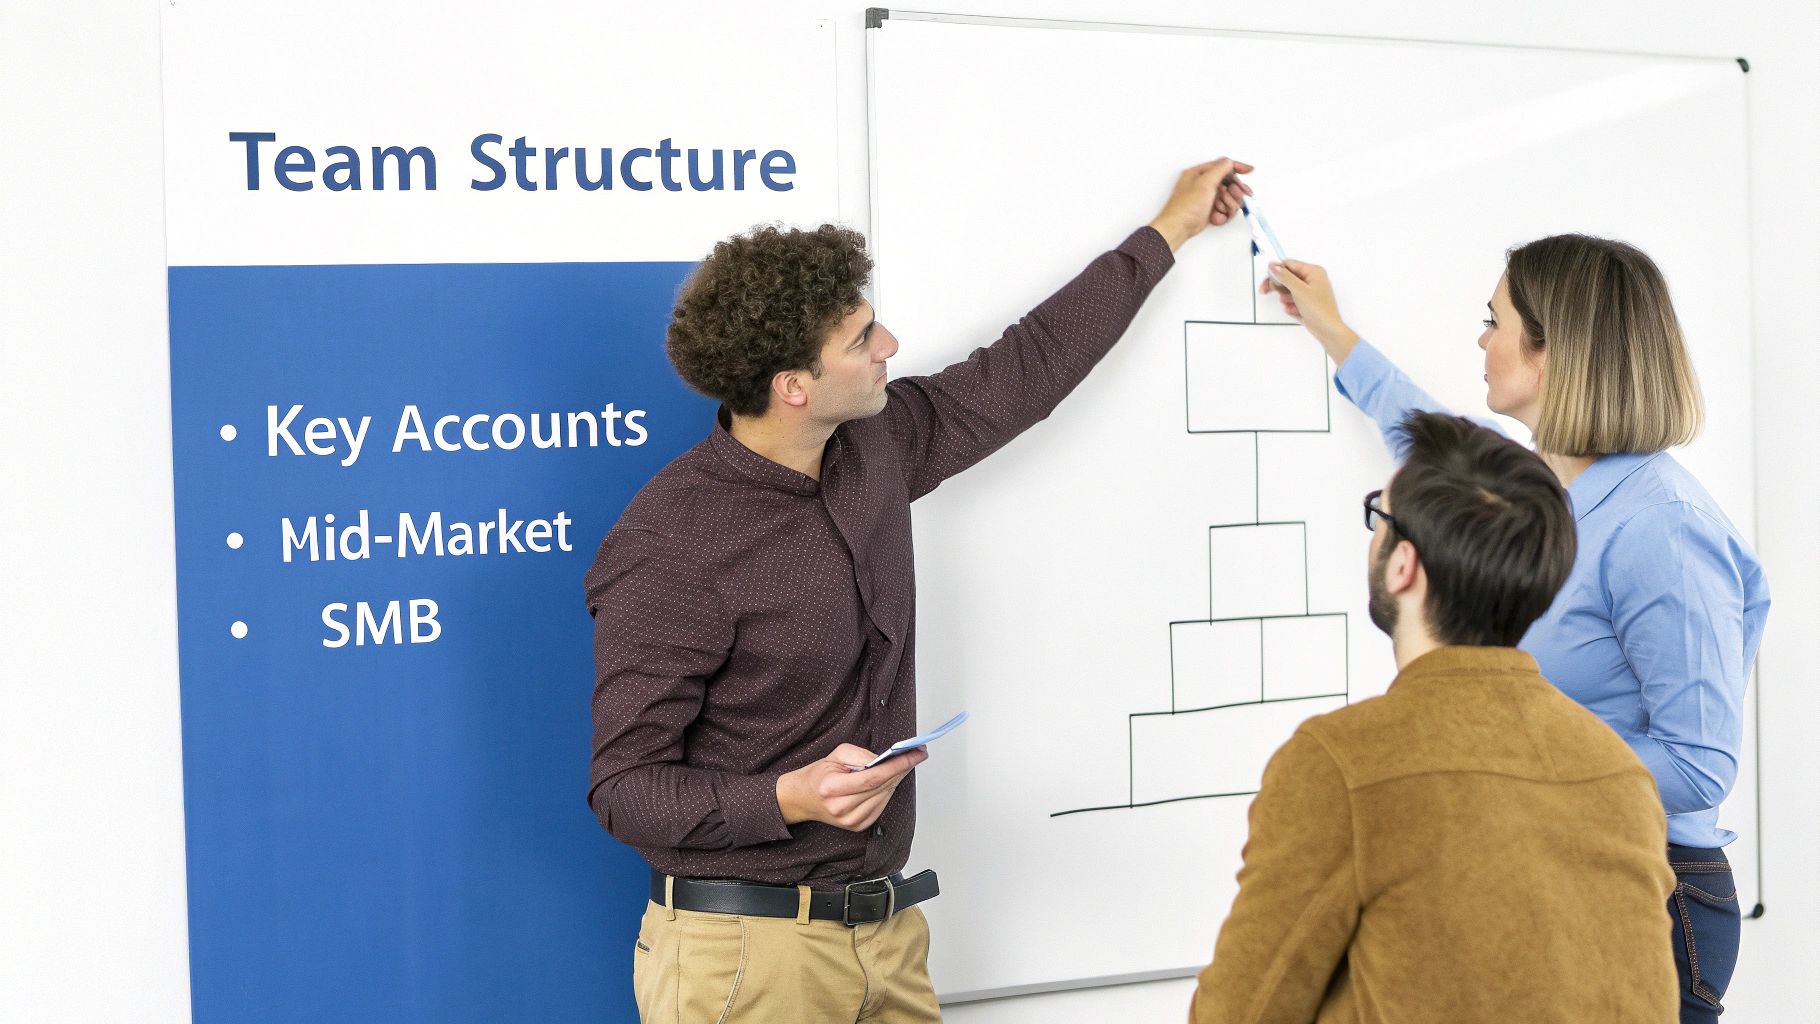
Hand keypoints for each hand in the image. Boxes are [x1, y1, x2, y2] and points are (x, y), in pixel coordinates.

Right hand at [776, 743, 927, 830]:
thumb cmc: (817, 776)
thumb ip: (861, 755)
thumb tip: (885, 759)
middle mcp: (841, 808)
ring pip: (884, 797)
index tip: (915, 754)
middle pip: (882, 787)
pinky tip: (887, 781)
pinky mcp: (856, 826)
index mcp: (832, 788)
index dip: (897, 765)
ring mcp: (850, 821)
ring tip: (903, 765)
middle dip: (901, 769)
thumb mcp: (835, 755)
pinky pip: (880, 806)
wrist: (800, 799)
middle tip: (915, 755)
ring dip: (896, 780)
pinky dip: (886, 792)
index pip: (874, 777)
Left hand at [1148, 158, 1254, 252]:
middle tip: (1233, 195)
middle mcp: (1203, 184)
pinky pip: (1225, 210)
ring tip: (1220, 208)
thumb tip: (1229, 162)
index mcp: (1199, 174)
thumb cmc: (1184, 207)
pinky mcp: (1209, 210)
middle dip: (1234, 191)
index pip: (1223, 165)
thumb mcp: (1204, 183)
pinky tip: (1215, 217)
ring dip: (1229, 204)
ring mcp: (1206, 198)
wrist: (1178, 228)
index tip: (1249, 170)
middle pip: (1229, 183)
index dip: (1237, 167)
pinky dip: (1223, 214)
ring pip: (1229, 198)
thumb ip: (1219, 170)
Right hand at [1260, 259, 1360, 363]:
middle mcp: (1312, 279)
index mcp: (1313, 272)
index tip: (1267, 281)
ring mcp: (1310, 291)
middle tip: (1268, 292)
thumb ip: (1285, 276)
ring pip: (1289, 290)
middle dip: (1281, 287)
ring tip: (1292, 305)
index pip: (1289, 264)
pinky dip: (1291, 306)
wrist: (1327, 330)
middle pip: (1288, 277)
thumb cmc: (1319, 309)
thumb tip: (1273, 266)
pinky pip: (1293, 300)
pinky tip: (1296, 311)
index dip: (1276, 272)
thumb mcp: (1299, 290)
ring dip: (1286, 298)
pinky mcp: (1307, 302)